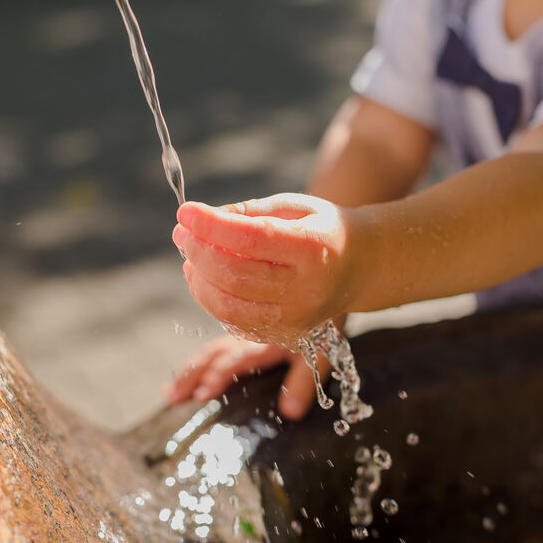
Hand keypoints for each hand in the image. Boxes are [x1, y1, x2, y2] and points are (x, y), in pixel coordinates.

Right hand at [164, 335, 331, 419]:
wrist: (324, 288)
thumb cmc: (324, 324)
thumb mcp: (320, 354)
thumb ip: (303, 382)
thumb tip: (290, 412)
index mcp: (266, 340)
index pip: (239, 356)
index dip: (222, 373)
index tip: (205, 391)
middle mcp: (250, 336)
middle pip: (215, 354)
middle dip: (194, 375)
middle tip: (174, 396)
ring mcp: (243, 334)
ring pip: (211, 351)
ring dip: (190, 370)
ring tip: (170, 392)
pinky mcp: (242, 332)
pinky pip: (216, 346)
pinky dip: (200, 361)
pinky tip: (188, 374)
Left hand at [172, 193, 368, 345]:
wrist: (360, 268)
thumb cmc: (322, 230)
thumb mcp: (294, 207)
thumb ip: (250, 212)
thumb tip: (203, 220)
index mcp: (313, 248)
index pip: (251, 239)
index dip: (211, 226)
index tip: (185, 212)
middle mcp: (306, 288)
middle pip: (235, 275)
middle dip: (198, 251)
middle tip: (182, 232)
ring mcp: (295, 317)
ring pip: (228, 306)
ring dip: (198, 279)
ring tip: (191, 255)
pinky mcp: (285, 335)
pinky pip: (235, 322)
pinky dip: (211, 299)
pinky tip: (205, 278)